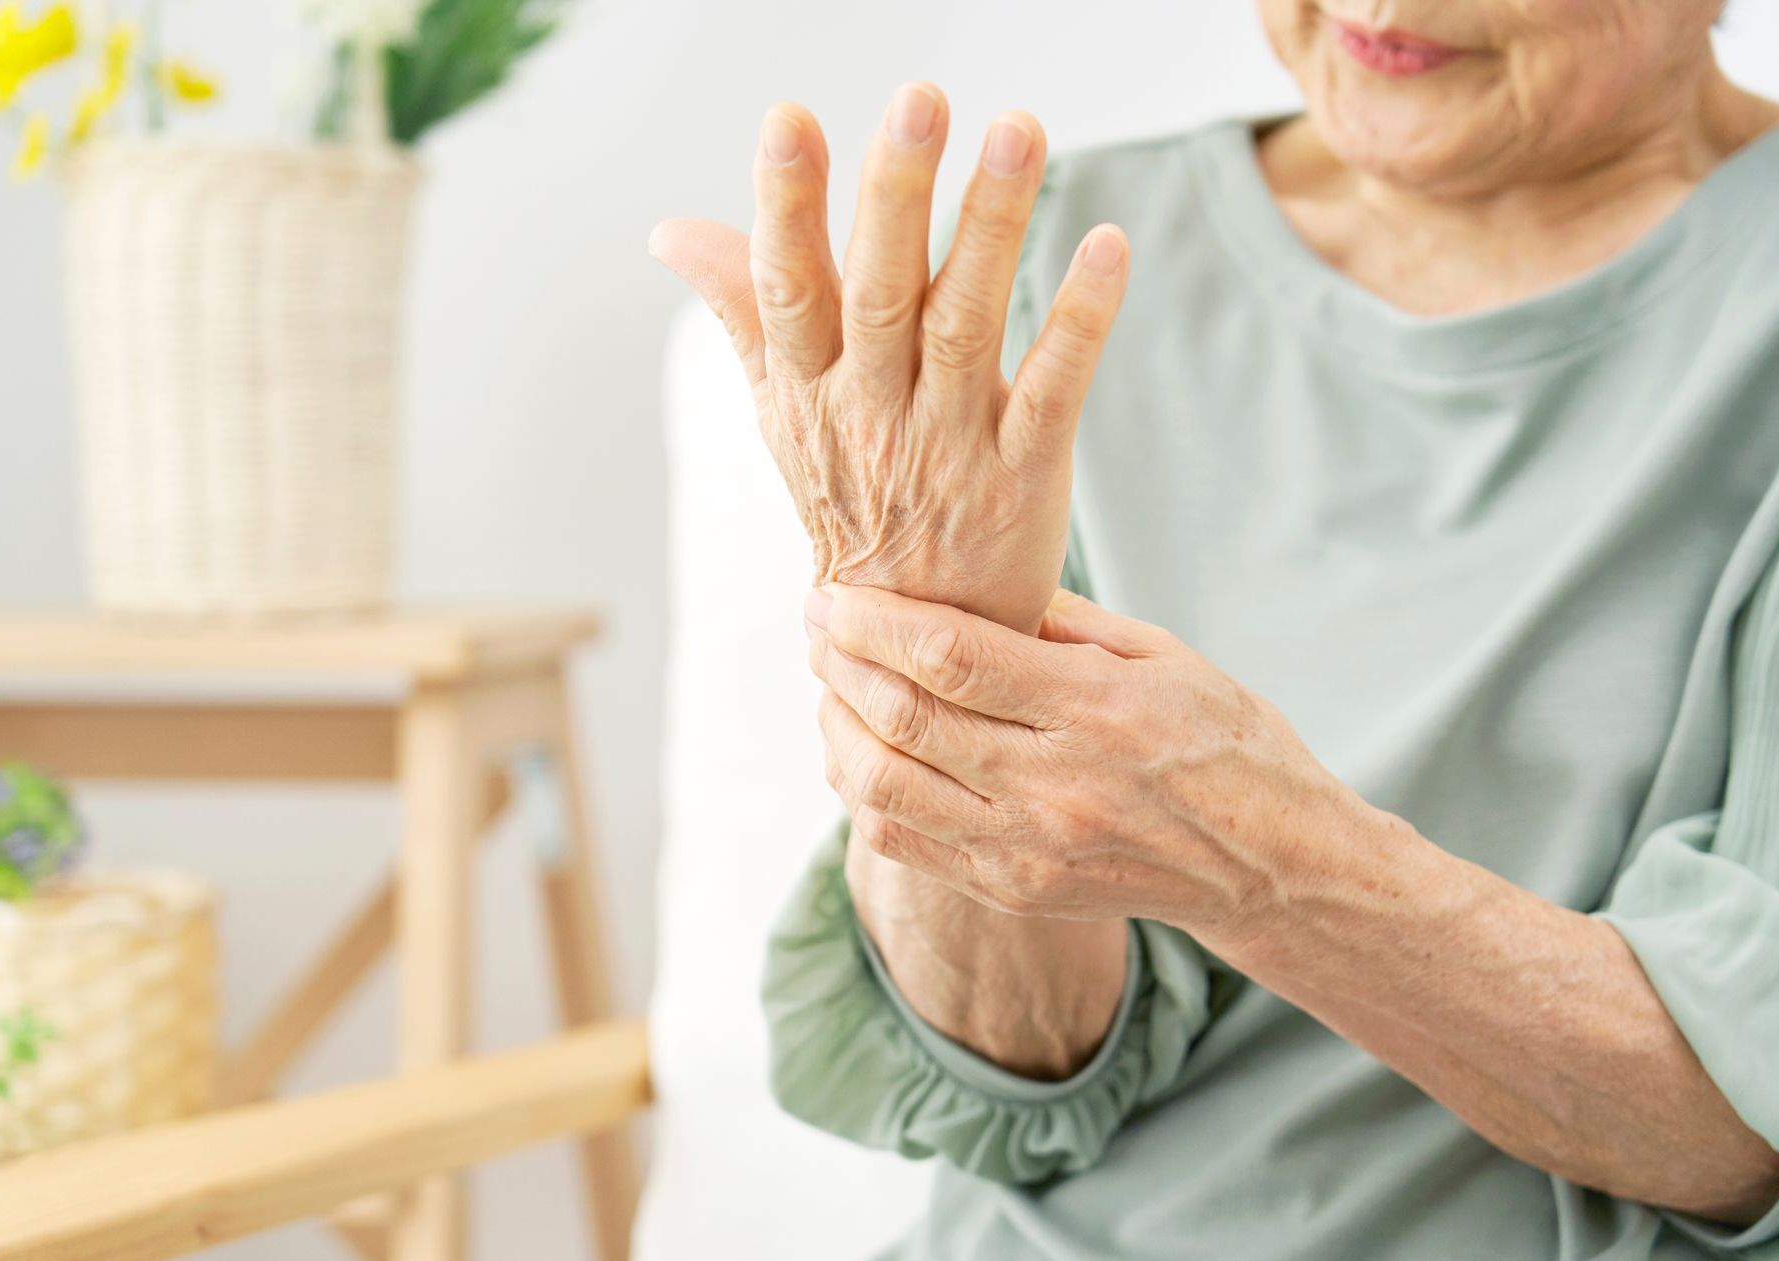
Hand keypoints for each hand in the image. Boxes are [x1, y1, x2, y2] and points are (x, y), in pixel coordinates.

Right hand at [649, 84, 1130, 633]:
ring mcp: (950, 445)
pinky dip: (1080, 320)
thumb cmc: (850, 502)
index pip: (788, 287)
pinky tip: (1106, 245)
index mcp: (809, 390)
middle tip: (919, 101)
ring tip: (1017, 131)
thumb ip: (743, 310)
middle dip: (895, 196)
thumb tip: (671, 230)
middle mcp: (872, 412)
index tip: (788, 119)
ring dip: (991, 227)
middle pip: (879, 294)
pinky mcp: (1022, 472)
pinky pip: (1052, 390)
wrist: (908, 641)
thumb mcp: (781, 414)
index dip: (787, 205)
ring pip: (966, 325)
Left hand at [805, 582, 1387, 931]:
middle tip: (817, 624)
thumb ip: (1062, 621)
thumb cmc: (1224, 741)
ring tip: (830, 685)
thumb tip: (966, 581)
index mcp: (1096, 710)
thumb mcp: (1163, 655)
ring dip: (836, 728)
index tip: (833, 594)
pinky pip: (903, 843)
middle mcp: (1055, 787)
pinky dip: (861, 792)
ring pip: (884, 790)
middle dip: (839, 662)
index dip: (874, 621)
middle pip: (904, 719)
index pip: (951, 658)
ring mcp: (1028, 850)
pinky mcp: (1012, 892)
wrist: (1270, 865)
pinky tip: (859, 750)